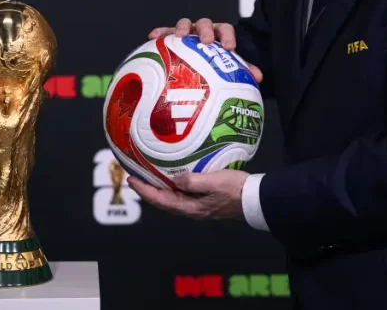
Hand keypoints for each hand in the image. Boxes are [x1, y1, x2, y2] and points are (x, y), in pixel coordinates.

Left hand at [128, 170, 248, 220]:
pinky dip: (172, 186)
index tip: (132, 179)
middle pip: (163, 201)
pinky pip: (182, 194)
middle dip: (148, 189)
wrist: (255, 199)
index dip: (144, 190)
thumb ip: (193, 181)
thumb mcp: (213, 182)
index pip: (160, 200)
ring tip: (150, 176)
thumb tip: (174, 179)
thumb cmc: (235, 190)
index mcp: (191, 207)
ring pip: (172, 198)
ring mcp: (198, 206)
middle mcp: (191, 209)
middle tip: (136, 177)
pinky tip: (173, 177)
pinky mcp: (205, 201)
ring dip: (159, 188)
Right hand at [149, 18, 262, 82]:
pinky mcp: (171, 36)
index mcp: (219, 34)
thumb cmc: (214, 61)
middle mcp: (202, 30)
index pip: (226, 29)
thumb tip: (258, 77)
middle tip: (206, 41)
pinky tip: (152, 37)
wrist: (197, 58)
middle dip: (206, 30)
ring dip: (182, 28)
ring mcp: (186, 31)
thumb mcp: (228, 64)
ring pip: (185, 23)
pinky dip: (160, 32)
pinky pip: (164, 32)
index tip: (229, 48)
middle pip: (205, 23)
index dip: (228, 37)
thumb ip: (242, 68)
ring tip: (179, 36)